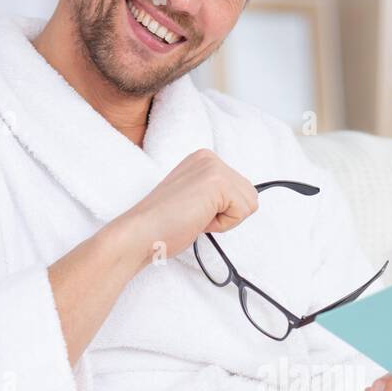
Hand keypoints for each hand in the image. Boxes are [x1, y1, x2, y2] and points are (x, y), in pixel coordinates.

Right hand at [118, 148, 258, 273]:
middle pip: (250, 195)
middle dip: (227, 214)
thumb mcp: (196, 200)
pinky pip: (242, 212)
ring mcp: (213, 167)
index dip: (221, 211)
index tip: (194, 211)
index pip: (240, 190)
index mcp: (203, 160)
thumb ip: (216, 195)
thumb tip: (245, 202)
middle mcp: (209, 157)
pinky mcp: (217, 181)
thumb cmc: (164, 224)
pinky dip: (223, 224)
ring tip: (196, 216)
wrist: (141, 232)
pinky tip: (198, 218)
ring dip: (225, 220)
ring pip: (250, 204)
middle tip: (195, 215)